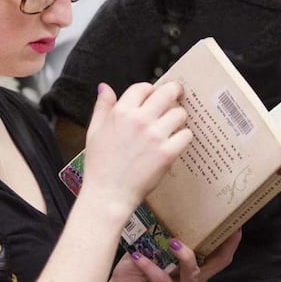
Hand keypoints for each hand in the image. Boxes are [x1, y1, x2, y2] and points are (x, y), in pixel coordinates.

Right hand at [82, 82, 192, 210]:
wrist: (108, 194)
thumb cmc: (100, 165)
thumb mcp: (94, 131)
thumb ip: (102, 106)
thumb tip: (104, 87)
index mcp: (121, 112)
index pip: (143, 87)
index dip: (151, 90)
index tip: (154, 96)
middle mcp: (139, 120)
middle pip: (167, 92)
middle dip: (174, 92)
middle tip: (178, 97)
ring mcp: (154, 136)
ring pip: (180, 114)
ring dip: (179, 118)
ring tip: (174, 126)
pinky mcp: (167, 153)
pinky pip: (186, 135)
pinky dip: (183, 138)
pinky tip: (176, 143)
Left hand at [97, 230, 240, 281]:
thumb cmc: (133, 272)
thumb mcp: (148, 249)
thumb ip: (157, 235)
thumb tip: (159, 208)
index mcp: (191, 267)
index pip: (217, 254)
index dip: (230, 240)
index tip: (236, 222)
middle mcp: (192, 281)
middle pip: (217, 263)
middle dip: (223, 244)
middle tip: (215, 224)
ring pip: (193, 273)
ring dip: (183, 255)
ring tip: (172, 241)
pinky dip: (151, 268)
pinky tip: (138, 257)